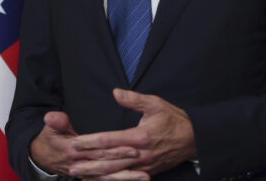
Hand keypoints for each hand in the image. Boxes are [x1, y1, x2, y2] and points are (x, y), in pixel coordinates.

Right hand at [30, 111, 138, 176]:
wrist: (42, 156)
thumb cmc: (50, 139)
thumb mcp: (50, 128)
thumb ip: (56, 122)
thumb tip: (53, 116)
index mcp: (74, 149)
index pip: (99, 150)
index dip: (116, 149)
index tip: (133, 147)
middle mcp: (81, 164)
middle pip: (107, 164)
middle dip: (126, 163)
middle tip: (144, 159)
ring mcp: (85, 173)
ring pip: (108, 177)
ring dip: (127, 178)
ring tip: (146, 177)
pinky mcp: (89, 176)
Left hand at [68, 89, 196, 178]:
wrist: (195, 139)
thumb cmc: (174, 119)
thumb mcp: (155, 104)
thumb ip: (134, 100)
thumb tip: (115, 93)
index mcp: (140, 137)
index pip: (110, 140)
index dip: (91, 142)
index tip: (76, 142)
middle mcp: (140, 154)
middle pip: (109, 161)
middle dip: (88, 164)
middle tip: (70, 164)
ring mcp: (144, 167)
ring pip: (116, 173)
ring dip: (96, 175)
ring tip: (80, 175)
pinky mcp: (148, 172)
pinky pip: (126, 179)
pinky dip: (111, 180)